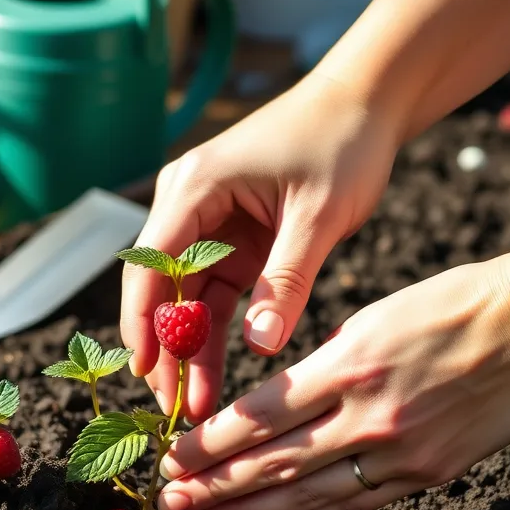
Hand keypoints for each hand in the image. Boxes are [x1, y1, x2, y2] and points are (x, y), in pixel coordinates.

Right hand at [120, 72, 399, 422]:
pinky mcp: (233, 238)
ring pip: (186, 298)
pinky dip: (214, 332)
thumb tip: (258, 347)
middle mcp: (190, 203)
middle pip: (160, 286)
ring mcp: (209, 222)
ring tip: (195, 405)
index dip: (143, 320)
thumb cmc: (341, 142)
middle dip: (163, 347)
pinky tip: (213, 374)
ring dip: (189, 349)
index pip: (152, 262)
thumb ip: (287, 281)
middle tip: (171, 407)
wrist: (365, 103)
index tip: (144, 371)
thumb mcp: (318, 215)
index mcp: (197, 186)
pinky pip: (214, 293)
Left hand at [155, 257, 509, 509]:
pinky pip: (354, 505)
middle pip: (272, 462)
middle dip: (214, 486)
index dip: (210, 443)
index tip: (173, 456)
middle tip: (169, 501)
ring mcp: (399, 451)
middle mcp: (367, 415)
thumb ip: (328, 362)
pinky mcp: (427, 475)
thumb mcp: (376, 315)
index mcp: (348, 364)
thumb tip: (286, 397)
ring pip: (306, 494)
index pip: (259, 416)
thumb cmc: (455, 304)